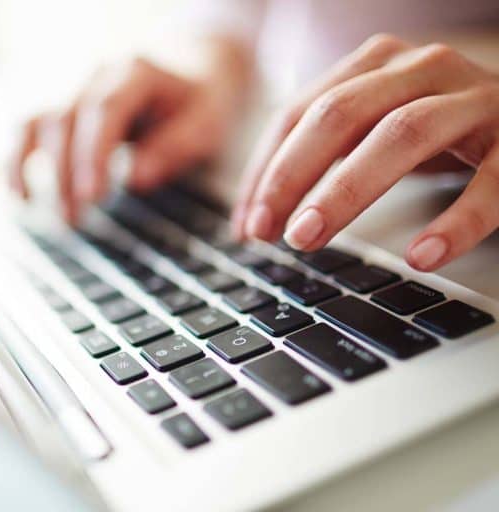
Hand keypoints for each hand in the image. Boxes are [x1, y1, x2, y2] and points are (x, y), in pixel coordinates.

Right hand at [10, 41, 247, 223]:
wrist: (190, 69)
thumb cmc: (199, 103)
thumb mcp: (205, 125)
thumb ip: (174, 148)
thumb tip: (136, 179)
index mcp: (136, 71)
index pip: (105, 108)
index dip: (93, 152)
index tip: (92, 195)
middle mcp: (98, 74)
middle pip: (66, 117)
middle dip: (66, 172)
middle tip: (73, 219)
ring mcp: (75, 87)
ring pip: (38, 120)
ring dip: (33, 166)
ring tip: (37, 208)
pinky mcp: (63, 106)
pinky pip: (28, 127)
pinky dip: (18, 158)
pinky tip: (18, 192)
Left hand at [231, 34, 498, 271]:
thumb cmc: (440, 128)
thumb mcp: (375, 129)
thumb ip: (323, 158)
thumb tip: (254, 217)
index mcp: (375, 65)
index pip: (299, 113)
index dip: (265, 170)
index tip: (246, 224)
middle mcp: (421, 69)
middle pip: (339, 115)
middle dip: (292, 175)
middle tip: (267, 232)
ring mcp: (474, 99)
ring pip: (402, 134)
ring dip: (347, 190)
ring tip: (308, 239)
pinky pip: (491, 181)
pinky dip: (455, 221)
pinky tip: (421, 255)